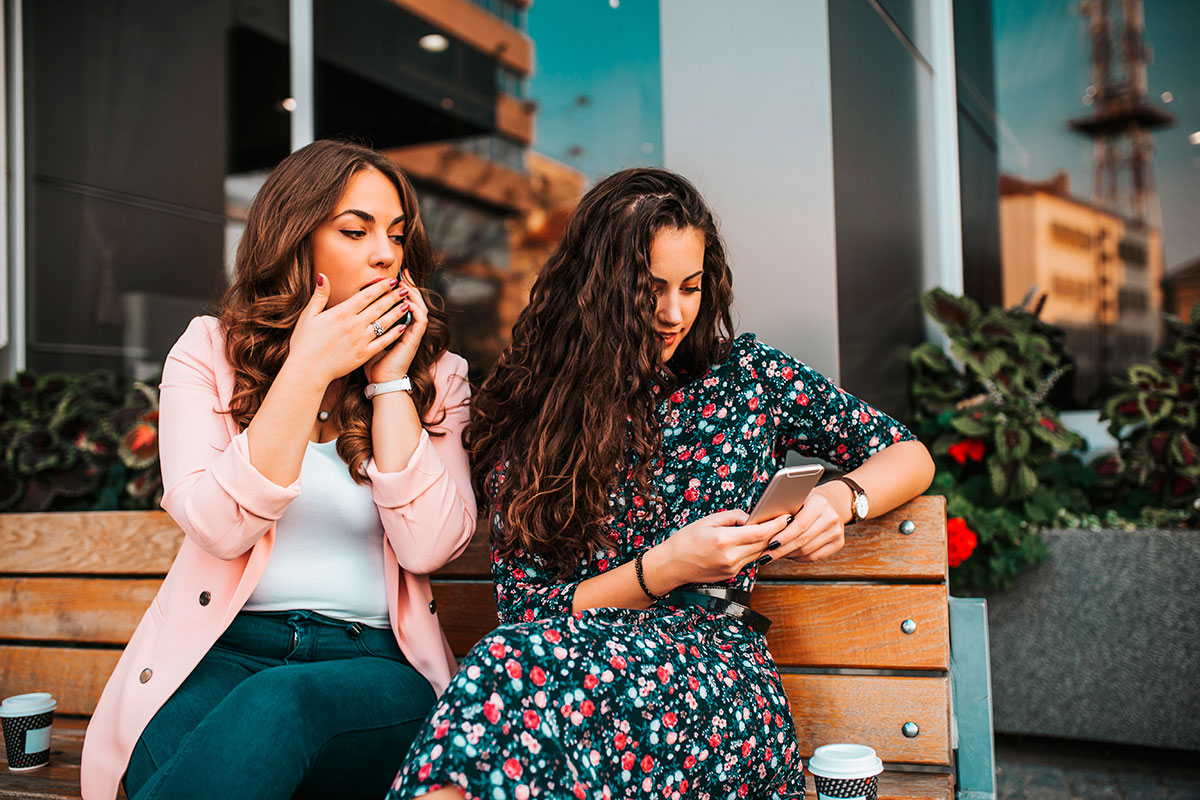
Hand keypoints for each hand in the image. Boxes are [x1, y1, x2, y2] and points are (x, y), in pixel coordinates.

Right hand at [289, 273, 407, 383]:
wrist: (308, 370)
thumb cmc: (305, 343)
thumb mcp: (308, 315)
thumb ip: (319, 295)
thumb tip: (323, 276)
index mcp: (342, 313)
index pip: (366, 295)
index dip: (381, 287)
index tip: (391, 280)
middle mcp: (354, 325)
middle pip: (379, 307)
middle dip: (393, 296)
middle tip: (405, 289)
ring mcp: (361, 340)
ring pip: (384, 322)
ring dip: (397, 312)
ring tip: (407, 304)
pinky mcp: (364, 354)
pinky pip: (383, 341)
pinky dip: (394, 333)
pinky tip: (402, 326)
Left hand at [365, 268, 428, 383]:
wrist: (380, 382)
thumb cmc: (370, 363)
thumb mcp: (365, 339)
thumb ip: (363, 324)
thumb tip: (350, 309)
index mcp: (396, 326)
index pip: (401, 302)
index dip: (397, 289)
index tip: (391, 276)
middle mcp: (406, 328)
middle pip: (412, 301)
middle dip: (409, 286)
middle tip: (403, 273)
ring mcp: (412, 334)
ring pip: (419, 308)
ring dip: (414, 295)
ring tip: (407, 284)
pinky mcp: (414, 340)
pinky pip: (421, 321)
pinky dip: (416, 309)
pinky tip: (409, 301)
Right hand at [660, 509, 791, 584]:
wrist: (671, 565)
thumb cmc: (685, 541)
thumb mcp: (707, 521)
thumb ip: (732, 516)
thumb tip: (750, 517)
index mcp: (724, 540)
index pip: (759, 533)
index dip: (775, 525)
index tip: (785, 517)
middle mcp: (730, 557)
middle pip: (763, 544)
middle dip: (776, 532)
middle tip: (784, 520)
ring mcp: (732, 568)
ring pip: (759, 553)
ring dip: (768, 542)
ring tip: (773, 529)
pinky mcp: (731, 574)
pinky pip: (749, 560)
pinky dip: (755, 550)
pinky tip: (756, 541)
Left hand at [765, 486, 845, 563]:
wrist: (833, 502)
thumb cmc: (807, 500)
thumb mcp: (797, 498)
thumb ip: (784, 509)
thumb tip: (762, 526)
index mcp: (820, 504)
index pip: (800, 525)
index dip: (784, 537)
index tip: (769, 545)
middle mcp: (831, 518)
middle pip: (803, 540)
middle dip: (781, 550)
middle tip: (765, 556)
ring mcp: (837, 532)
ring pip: (807, 551)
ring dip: (788, 555)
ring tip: (774, 555)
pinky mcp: (839, 543)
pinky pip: (815, 556)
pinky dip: (799, 557)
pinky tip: (788, 554)